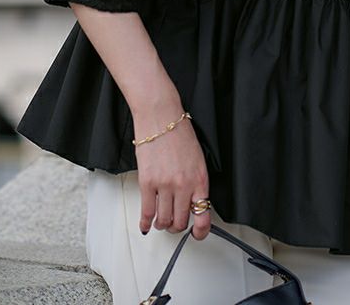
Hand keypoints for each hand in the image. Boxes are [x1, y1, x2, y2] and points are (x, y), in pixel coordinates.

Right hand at [133, 105, 211, 240]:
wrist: (161, 116)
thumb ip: (196, 182)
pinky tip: (145, 224)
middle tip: (174, 224)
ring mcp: (165, 185)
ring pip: (164, 220)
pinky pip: (146, 211)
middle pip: (181, 221)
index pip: (204, 215)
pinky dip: (145, 222)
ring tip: (160, 221)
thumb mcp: (198, 159)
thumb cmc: (179, 132)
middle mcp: (184, 185)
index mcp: (200, 179)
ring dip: (162, 224)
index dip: (201, 231)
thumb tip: (192, 201)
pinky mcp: (147, 182)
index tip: (197, 234)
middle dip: (177, 226)